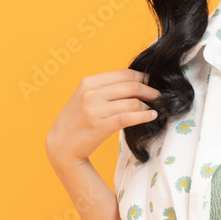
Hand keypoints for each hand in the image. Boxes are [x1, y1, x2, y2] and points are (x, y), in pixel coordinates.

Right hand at [45, 69, 160, 167]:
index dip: (143, 77)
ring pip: (133, 102)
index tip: (152, 82)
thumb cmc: (76, 121)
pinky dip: (144, 116)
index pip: (125, 74)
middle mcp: (91, 93)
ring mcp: (95, 110)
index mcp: (88, 82)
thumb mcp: (83, 97)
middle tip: (159, 96)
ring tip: (155, 108)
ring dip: (149, 105)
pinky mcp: (101, 126)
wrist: (61, 146)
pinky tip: (152, 116)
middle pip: (132, 86)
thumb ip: (104, 88)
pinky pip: (129, 117)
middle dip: (150, 90)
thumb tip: (134, 83)